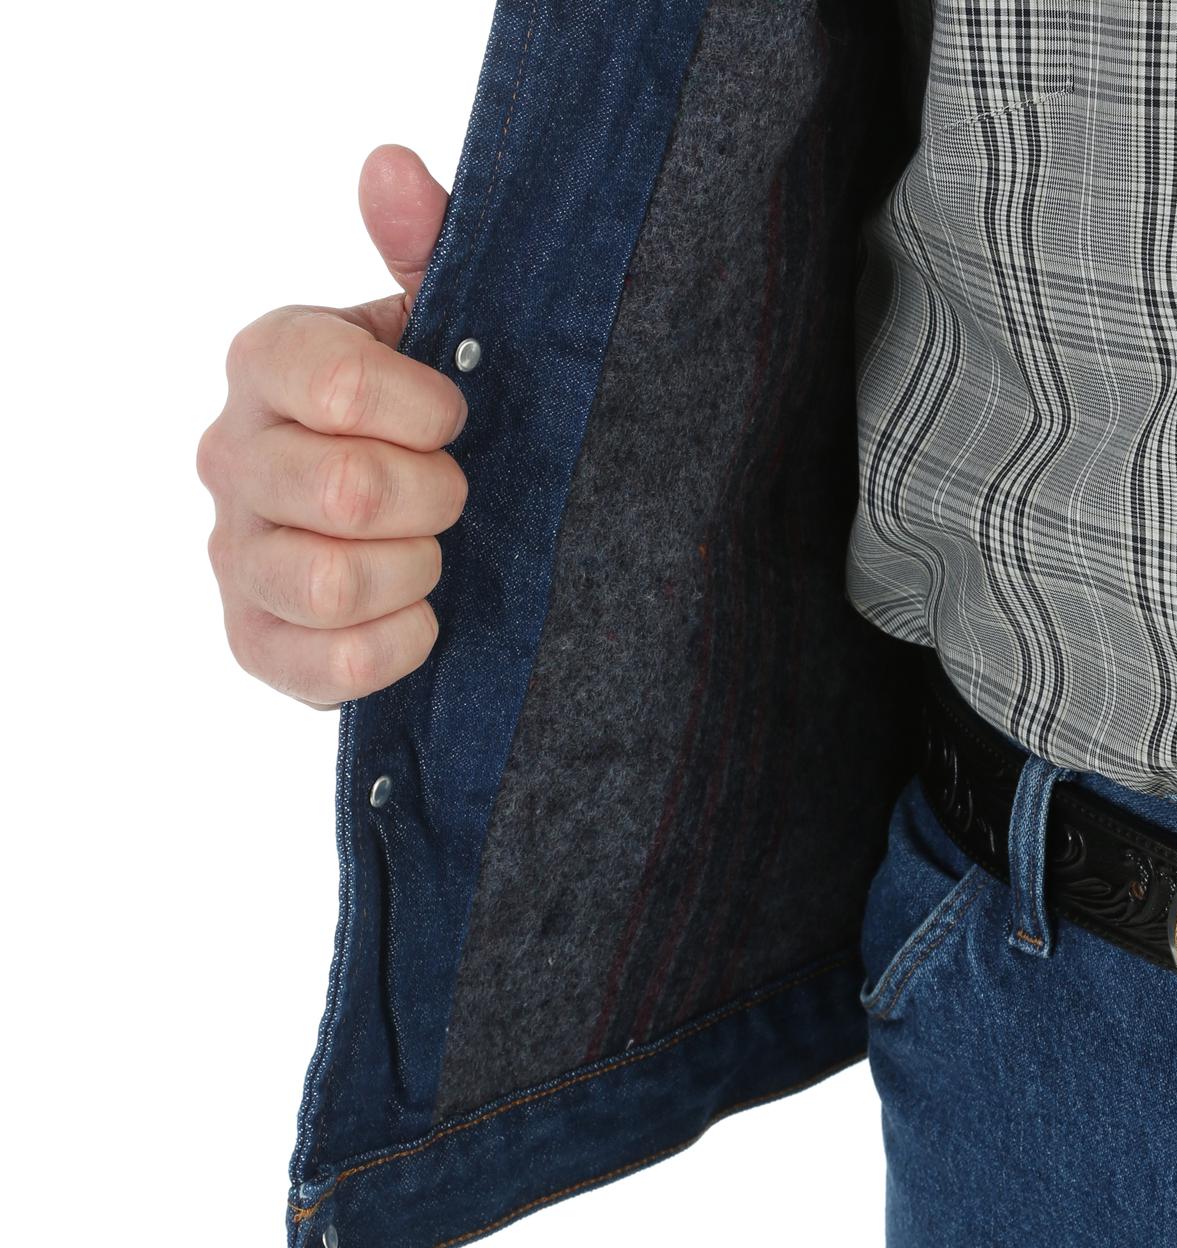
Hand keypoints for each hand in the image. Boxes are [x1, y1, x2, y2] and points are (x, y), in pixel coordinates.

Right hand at [198, 146, 464, 706]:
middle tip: (458, 495)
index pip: (326, 374)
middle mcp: (231, 455)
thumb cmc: (433, 424)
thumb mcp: (445, 329)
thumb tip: (392, 166)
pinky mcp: (256, 643)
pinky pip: (334, 665)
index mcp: (270, 363)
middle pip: (344, 489)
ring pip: (332, 582)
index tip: (457, 417)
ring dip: (417, 571)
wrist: (428, 536)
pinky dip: (401, 644)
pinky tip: (420, 616)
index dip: (418, 406)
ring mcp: (235, 556)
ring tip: (433, 554)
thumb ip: (424, 247)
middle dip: (436, 497)